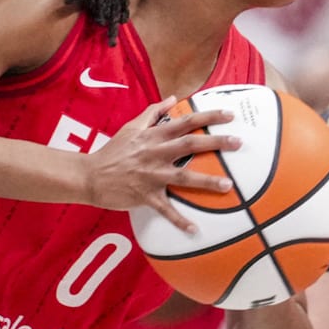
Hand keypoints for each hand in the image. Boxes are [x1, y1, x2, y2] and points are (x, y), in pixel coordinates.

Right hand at [83, 96, 240, 232]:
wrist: (90, 175)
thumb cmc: (113, 151)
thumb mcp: (132, 126)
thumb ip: (153, 112)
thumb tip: (173, 98)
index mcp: (154, 135)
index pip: (186, 121)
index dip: (208, 117)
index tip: (229, 115)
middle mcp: (155, 153)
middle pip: (189, 144)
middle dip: (215, 143)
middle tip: (239, 143)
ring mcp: (151, 175)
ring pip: (183, 177)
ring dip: (207, 181)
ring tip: (229, 185)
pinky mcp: (145, 195)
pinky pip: (165, 209)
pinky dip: (179, 220)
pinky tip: (194, 230)